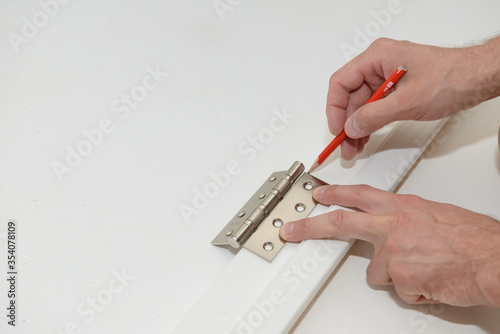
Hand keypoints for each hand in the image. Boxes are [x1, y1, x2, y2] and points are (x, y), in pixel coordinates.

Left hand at [280, 184, 499, 307]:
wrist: (493, 260)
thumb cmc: (472, 238)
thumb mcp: (434, 215)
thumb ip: (406, 220)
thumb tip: (394, 229)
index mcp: (402, 207)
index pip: (359, 195)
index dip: (335, 193)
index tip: (317, 194)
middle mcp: (392, 225)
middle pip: (340, 223)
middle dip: (311, 226)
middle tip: (292, 230)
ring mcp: (392, 251)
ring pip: (375, 270)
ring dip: (394, 274)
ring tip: (423, 268)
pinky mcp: (398, 276)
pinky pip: (396, 288)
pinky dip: (411, 288)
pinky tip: (429, 280)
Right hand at [328, 37, 499, 159]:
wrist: (476, 80)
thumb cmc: (450, 78)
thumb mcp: (407, 102)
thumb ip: (374, 116)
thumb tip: (351, 127)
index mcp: (377, 57)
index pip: (341, 82)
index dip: (335, 108)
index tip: (337, 129)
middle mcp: (379, 64)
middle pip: (350, 96)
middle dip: (347, 122)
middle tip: (345, 145)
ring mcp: (386, 77)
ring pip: (361, 104)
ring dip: (357, 126)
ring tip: (354, 147)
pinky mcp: (395, 89)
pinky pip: (374, 107)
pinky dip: (369, 123)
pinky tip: (366, 137)